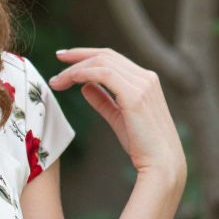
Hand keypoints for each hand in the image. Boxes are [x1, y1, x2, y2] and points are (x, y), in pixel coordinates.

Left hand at [48, 47, 186, 183]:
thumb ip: (103, 100)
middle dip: (78, 55)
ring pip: (102, 62)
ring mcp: (142, 84)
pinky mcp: (135, 95)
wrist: (162, 164)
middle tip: (58, 57)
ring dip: (75, 68)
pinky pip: (103, 74)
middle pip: (105, 55)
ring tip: (57, 81)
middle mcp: (146, 77)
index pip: (112, 58)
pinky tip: (70, 81)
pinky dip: (83, 74)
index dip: (87, 55)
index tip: (66, 58)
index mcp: (145, 80)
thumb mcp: (118, 118)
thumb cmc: (142, 145)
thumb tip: (85, 86)